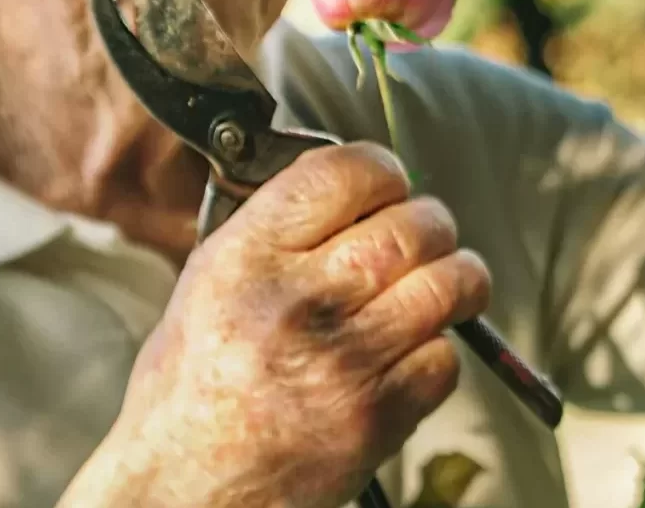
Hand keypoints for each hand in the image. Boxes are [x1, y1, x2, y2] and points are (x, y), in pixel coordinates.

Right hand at [65, 141, 490, 507]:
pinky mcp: (377, 417)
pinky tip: (407, 353)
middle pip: (414, 226)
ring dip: (455, 279)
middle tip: (422, 236)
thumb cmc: (195, 381)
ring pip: (448, 286)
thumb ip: (278, 227)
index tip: (387, 184)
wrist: (188, 486)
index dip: (381, 169)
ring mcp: (343, 362)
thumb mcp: (209, 279)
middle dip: (431, 223)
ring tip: (437, 285)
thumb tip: (355, 185)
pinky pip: (445, 359)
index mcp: (247, 257)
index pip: (345, 172)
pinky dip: (437, 352)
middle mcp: (297, 302)